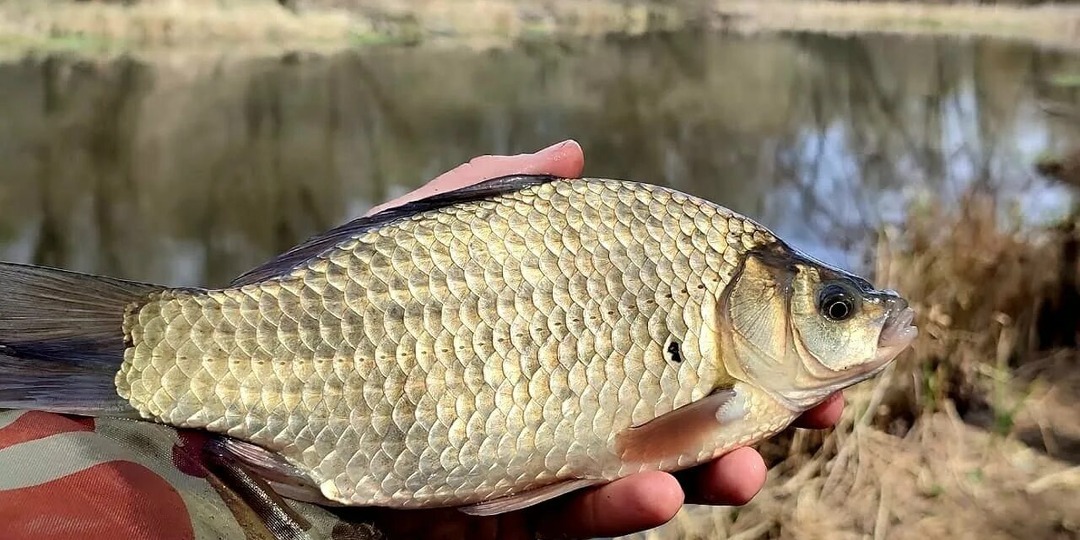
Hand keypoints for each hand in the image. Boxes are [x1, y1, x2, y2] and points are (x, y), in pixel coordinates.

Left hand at [358, 140, 845, 539]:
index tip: (812, 345)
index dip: (742, 349)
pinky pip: (552, 528)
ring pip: (626, 485)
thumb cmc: (335, 293)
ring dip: (696, 476)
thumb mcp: (423, 229)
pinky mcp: (474, 528)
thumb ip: (497, 193)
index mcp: (552, 346)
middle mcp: (547, 410)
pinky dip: (607, 511)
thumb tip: (577, 154)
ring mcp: (515, 474)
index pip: (669, 349)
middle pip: (667, 423)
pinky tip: (656, 487)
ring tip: (747, 461)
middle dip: (748, 423)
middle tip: (821, 413)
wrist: (247, 378)